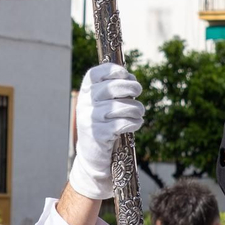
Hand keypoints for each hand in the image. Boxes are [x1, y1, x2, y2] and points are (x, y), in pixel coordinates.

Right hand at [70, 63, 143, 199]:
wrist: (92, 154)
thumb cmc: (103, 124)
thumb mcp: (102, 105)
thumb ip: (113, 91)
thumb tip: (132, 80)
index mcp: (84, 93)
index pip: (95, 74)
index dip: (112, 70)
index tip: (127, 74)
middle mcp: (84, 104)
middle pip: (111, 88)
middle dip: (130, 87)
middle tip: (139, 91)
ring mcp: (89, 119)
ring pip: (120, 106)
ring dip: (136, 108)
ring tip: (140, 112)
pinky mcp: (98, 134)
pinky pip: (122, 124)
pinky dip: (134, 123)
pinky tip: (136, 123)